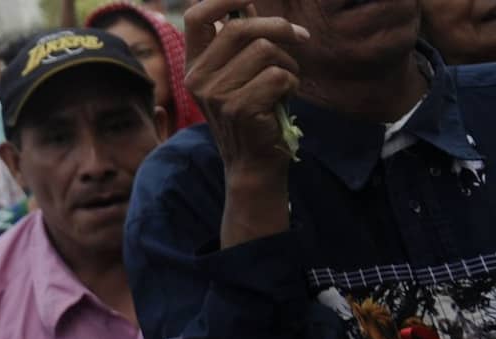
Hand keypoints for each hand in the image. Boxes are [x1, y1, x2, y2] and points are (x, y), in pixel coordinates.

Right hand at [184, 0, 309, 245]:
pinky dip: (291, 85)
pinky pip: (278, 75)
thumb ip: (240, 42)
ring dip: (288, 64)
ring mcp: (215, 95)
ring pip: (265, 50)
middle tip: (301, 37)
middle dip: (279, 27)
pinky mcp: (238, 108)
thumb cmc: (252, 115)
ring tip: (285, 84)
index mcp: (194, 66)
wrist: (253, 165)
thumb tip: (247, 4)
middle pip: (240, 27)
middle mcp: (197, 79)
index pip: (197, 16)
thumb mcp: (238, 75)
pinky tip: (283, 101)